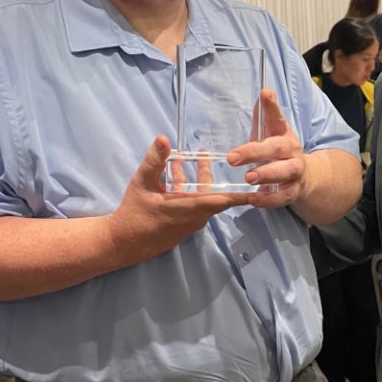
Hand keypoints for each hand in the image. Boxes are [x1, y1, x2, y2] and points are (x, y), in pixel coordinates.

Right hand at [108, 136, 242, 261]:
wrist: (124, 242)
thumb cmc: (134, 213)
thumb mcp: (142, 183)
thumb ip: (154, 160)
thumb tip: (163, 139)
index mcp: (190, 207)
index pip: (223, 200)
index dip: (241, 194)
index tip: (258, 188)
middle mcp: (195, 217)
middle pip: (212, 192)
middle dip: (211, 173)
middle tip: (211, 154)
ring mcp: (190, 222)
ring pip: (202, 197)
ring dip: (198, 178)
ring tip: (195, 157)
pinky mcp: (183, 224)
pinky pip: (193, 203)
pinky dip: (189, 188)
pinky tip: (178, 172)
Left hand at [228, 90, 306, 208]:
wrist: (305, 176)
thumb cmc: (278, 151)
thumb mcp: (271, 133)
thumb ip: (264, 116)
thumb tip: (263, 92)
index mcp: (283, 133)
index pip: (278, 117)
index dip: (271, 106)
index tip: (265, 94)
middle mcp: (292, 150)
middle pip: (278, 148)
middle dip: (255, 152)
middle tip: (233, 158)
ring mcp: (295, 171)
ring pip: (285, 172)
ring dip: (266, 175)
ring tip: (248, 178)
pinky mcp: (294, 191)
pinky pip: (284, 197)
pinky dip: (269, 200)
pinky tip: (254, 199)